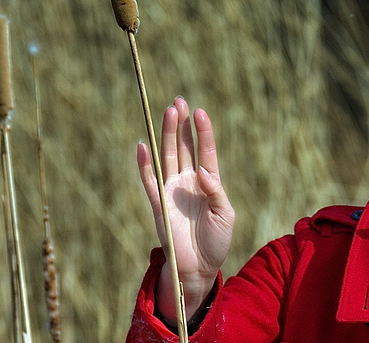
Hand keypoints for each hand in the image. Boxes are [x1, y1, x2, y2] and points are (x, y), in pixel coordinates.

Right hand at [137, 97, 234, 320]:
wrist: (198, 267)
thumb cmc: (216, 241)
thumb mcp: (225, 215)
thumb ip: (215, 191)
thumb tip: (202, 173)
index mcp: (208, 181)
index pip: (205, 150)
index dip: (202, 131)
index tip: (200, 112)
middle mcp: (188, 181)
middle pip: (183, 146)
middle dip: (181, 124)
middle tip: (179, 101)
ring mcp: (172, 190)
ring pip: (168, 156)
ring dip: (167, 135)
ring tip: (168, 112)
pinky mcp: (158, 204)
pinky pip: (149, 180)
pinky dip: (145, 164)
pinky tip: (143, 145)